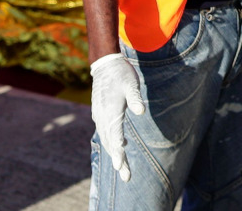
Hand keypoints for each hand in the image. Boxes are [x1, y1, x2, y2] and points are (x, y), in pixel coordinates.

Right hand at [90, 53, 144, 181]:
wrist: (105, 64)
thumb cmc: (121, 74)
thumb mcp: (131, 84)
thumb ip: (136, 99)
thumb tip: (141, 111)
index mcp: (111, 111)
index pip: (114, 135)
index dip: (118, 150)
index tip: (120, 164)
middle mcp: (103, 116)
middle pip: (110, 143)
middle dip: (118, 160)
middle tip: (126, 177)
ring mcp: (100, 115)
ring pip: (106, 139)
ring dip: (114, 154)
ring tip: (122, 168)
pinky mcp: (100, 113)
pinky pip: (105, 132)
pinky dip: (110, 142)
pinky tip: (118, 147)